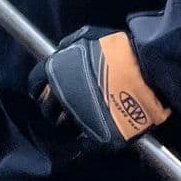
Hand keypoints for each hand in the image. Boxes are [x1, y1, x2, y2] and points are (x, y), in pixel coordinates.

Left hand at [29, 27, 171, 148]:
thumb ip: (71, 44)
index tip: (43, 92)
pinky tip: (89, 135)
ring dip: (68, 123)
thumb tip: (63, 50)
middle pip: (46, 109)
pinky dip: (83, 142)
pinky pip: (81, 145)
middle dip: (53, 108)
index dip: (39, 89)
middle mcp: (61, 96)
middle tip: (64, 107)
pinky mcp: (95, 135)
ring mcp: (77, 117)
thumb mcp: (88, 35)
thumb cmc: (118, 50)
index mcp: (55, 71)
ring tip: (80, 119)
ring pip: (62, 126)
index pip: (34, 84)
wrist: (146, 71)